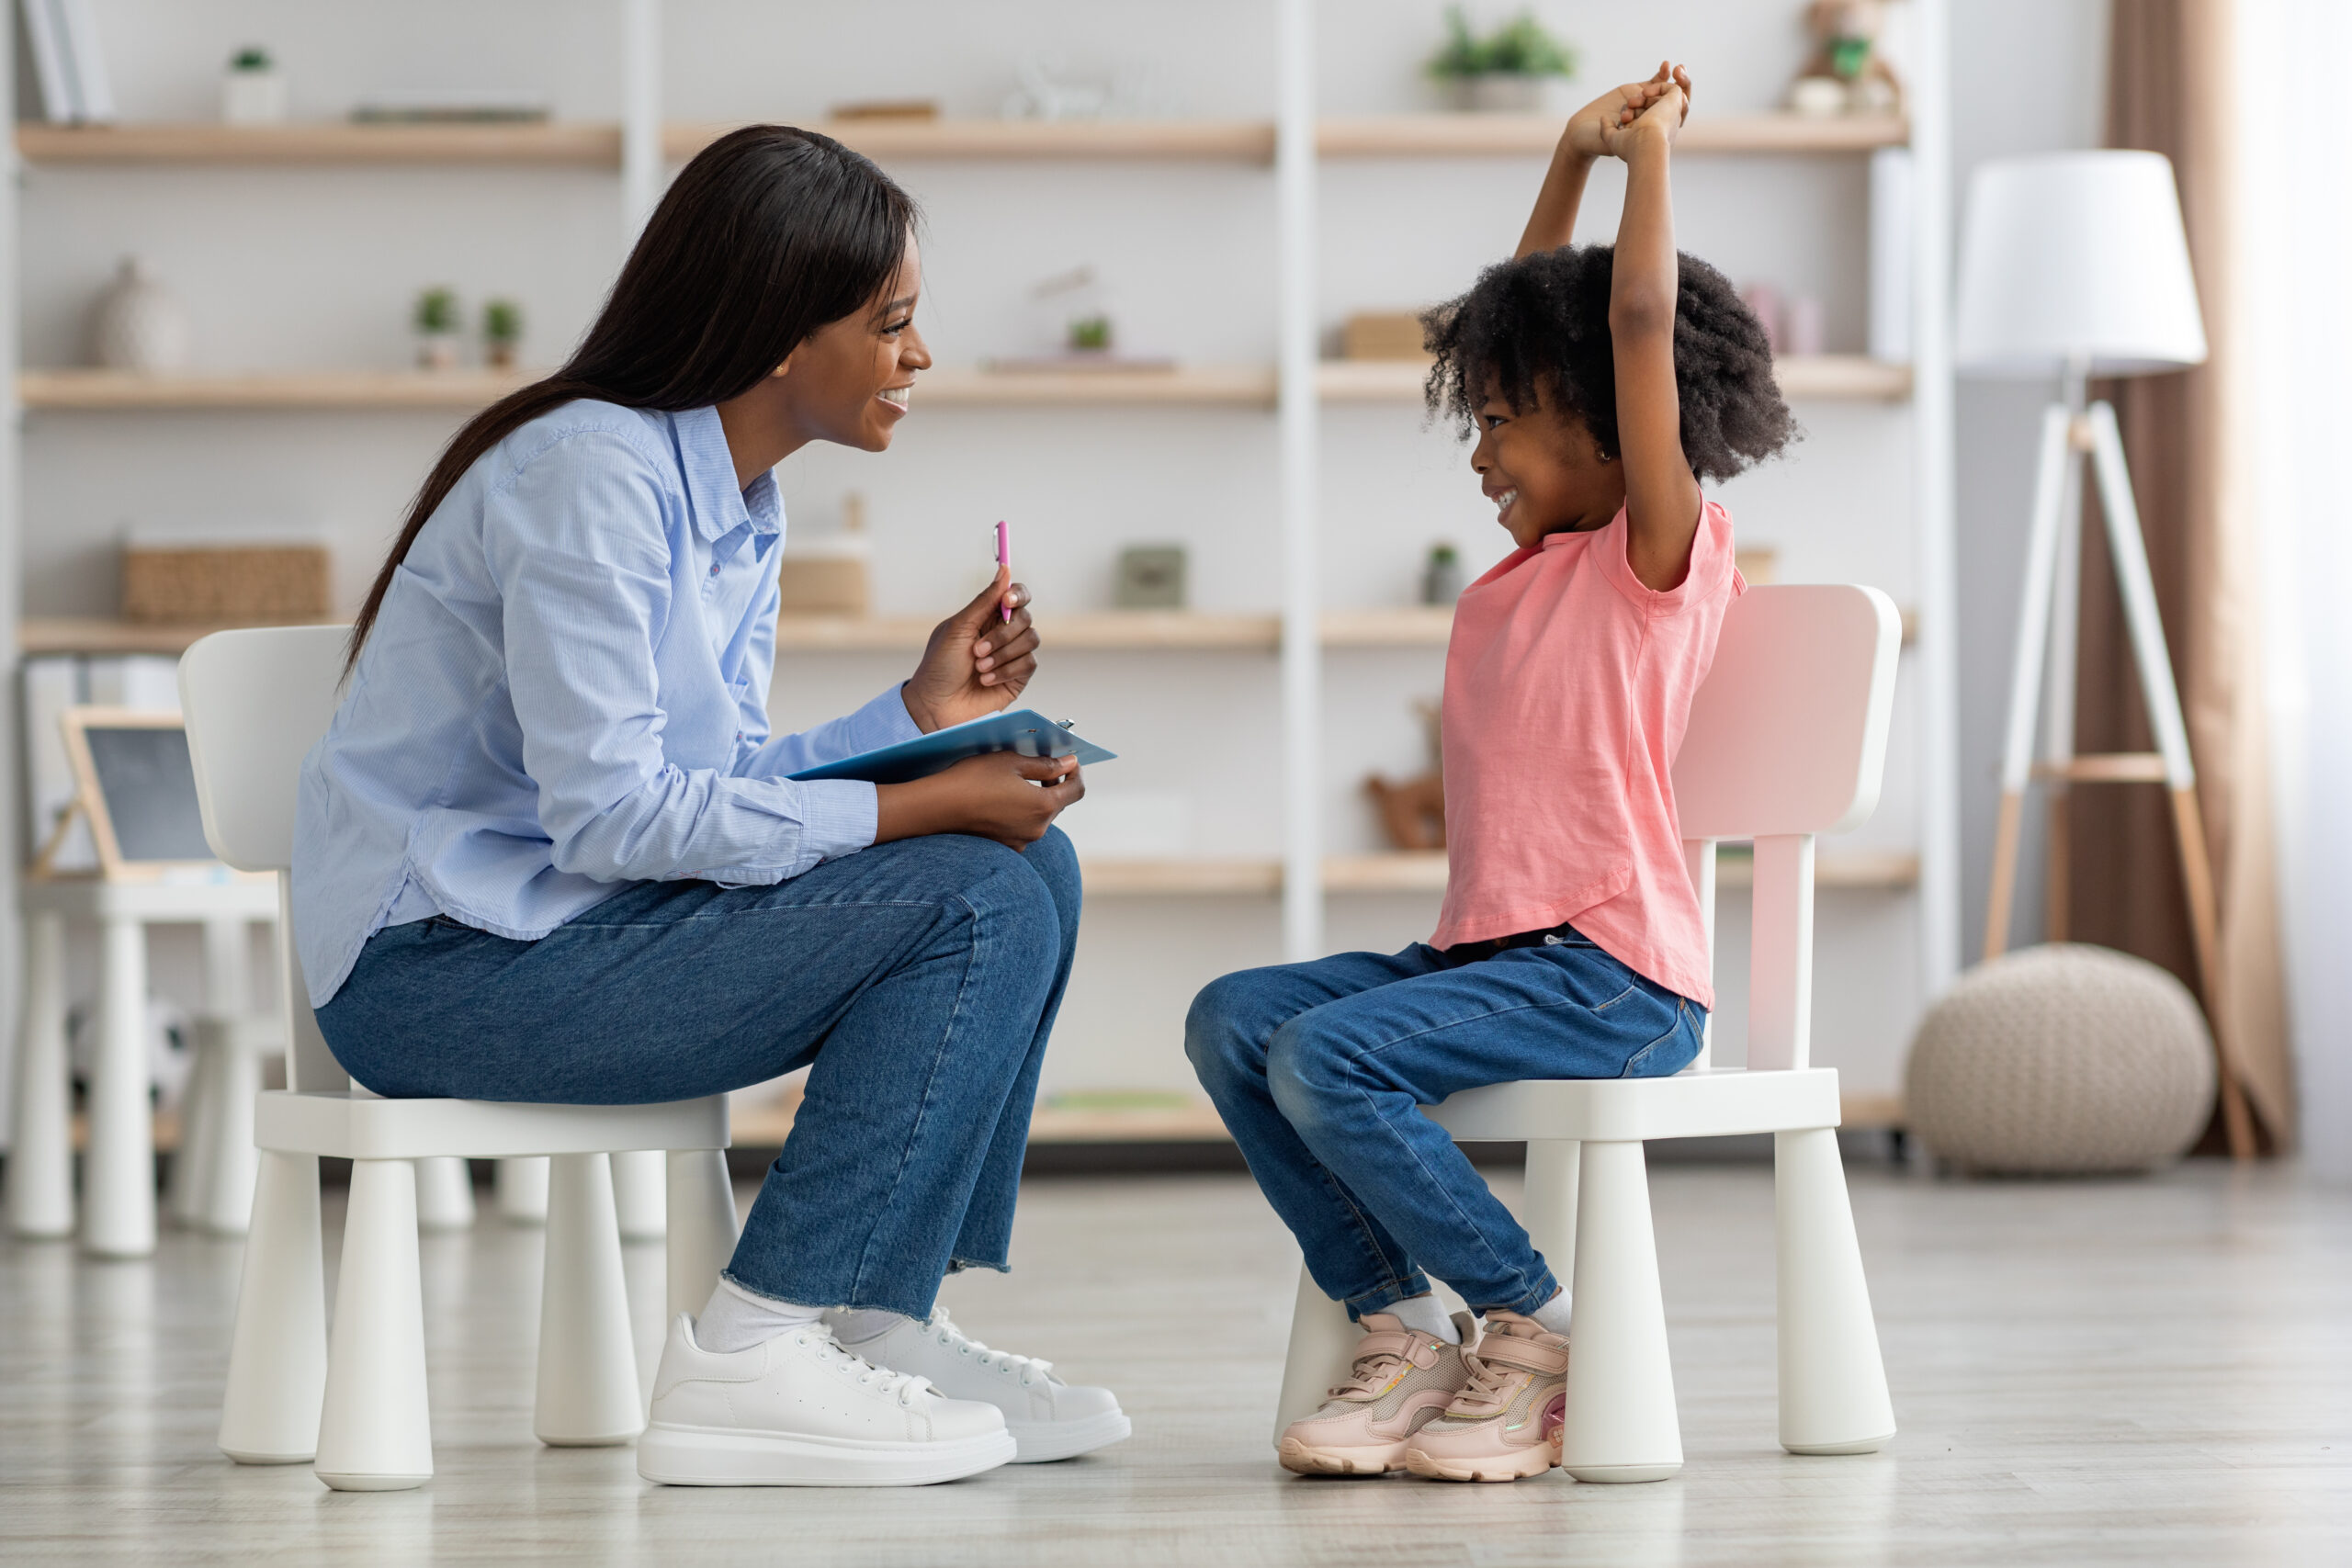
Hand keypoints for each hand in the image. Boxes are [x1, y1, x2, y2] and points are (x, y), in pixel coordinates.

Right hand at [874, 752, 1082, 850]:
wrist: (938, 808)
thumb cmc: (973, 779)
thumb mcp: (1011, 761)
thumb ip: (1045, 763)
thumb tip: (1069, 763)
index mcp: (1043, 806)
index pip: (1076, 790)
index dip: (1076, 772)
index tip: (1068, 761)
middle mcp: (1037, 829)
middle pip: (1058, 803)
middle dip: (1054, 783)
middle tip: (1039, 764)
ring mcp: (1021, 841)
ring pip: (1040, 815)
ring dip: (1036, 797)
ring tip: (1015, 780)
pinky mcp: (1006, 846)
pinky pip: (1022, 826)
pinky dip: (1020, 812)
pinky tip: (1001, 799)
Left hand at [900, 566, 1037, 732]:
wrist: (937, 705)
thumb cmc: (940, 666)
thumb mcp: (958, 628)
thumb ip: (985, 600)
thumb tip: (1004, 569)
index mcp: (986, 616)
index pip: (1015, 595)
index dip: (1016, 595)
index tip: (1006, 602)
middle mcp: (1002, 632)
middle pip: (1025, 617)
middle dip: (1002, 634)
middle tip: (977, 650)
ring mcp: (1012, 654)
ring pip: (1031, 639)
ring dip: (1003, 653)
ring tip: (979, 667)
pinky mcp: (1019, 676)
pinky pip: (1029, 663)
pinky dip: (1006, 670)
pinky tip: (986, 680)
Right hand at [1563, 63, 1688, 157]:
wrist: (1582, 135)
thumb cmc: (1597, 143)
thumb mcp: (1613, 140)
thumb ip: (1622, 130)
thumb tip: (1641, 115)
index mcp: (1654, 133)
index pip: (1678, 113)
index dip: (1683, 97)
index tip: (1679, 89)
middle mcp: (1653, 119)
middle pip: (1676, 98)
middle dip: (1682, 84)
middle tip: (1680, 74)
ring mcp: (1646, 104)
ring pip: (1665, 89)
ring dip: (1667, 79)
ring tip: (1663, 75)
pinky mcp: (1637, 92)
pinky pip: (1655, 82)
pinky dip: (1662, 73)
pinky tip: (1667, 64)